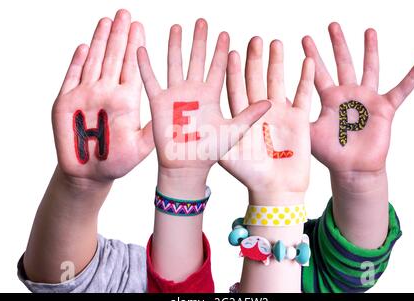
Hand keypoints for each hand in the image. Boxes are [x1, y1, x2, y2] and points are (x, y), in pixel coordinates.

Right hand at [52, 10, 153, 182]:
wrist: (89, 174)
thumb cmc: (117, 163)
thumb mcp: (141, 148)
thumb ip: (153, 130)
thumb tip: (172, 114)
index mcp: (126, 100)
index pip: (132, 68)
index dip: (135, 47)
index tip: (139, 26)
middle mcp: (107, 93)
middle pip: (114, 58)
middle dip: (119, 35)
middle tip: (125, 13)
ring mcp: (86, 96)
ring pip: (94, 62)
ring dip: (99, 41)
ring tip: (106, 21)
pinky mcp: (66, 103)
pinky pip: (72, 78)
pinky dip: (77, 62)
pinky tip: (83, 46)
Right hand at [137, 19, 269, 195]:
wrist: (187, 166)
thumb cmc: (210, 152)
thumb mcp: (235, 131)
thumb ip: (251, 115)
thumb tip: (272, 101)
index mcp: (211, 96)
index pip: (217, 67)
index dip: (221, 51)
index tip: (225, 34)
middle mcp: (193, 91)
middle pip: (197, 59)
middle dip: (200, 40)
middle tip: (202, 21)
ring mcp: (175, 95)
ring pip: (175, 63)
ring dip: (176, 45)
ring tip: (178, 27)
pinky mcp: (159, 102)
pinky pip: (150, 80)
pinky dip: (145, 65)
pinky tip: (141, 49)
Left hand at [220, 38, 314, 203]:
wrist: (276, 190)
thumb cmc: (251, 176)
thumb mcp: (230, 153)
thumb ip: (220, 133)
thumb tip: (204, 115)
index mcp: (240, 118)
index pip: (235, 89)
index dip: (233, 71)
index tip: (230, 51)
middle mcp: (259, 113)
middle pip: (255, 80)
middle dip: (255, 60)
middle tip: (254, 39)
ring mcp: (280, 114)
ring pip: (277, 82)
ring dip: (277, 63)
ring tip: (275, 43)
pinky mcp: (299, 119)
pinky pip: (303, 94)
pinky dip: (306, 79)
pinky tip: (307, 61)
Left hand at [303, 23, 413, 175]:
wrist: (351, 169)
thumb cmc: (329, 153)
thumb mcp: (307, 132)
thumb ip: (294, 116)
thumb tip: (268, 105)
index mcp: (329, 99)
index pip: (318, 72)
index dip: (311, 56)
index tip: (303, 38)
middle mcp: (347, 95)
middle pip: (342, 64)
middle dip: (337, 45)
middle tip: (331, 25)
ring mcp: (366, 99)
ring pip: (369, 69)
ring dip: (370, 51)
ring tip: (369, 31)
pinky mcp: (384, 109)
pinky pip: (400, 91)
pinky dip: (411, 78)